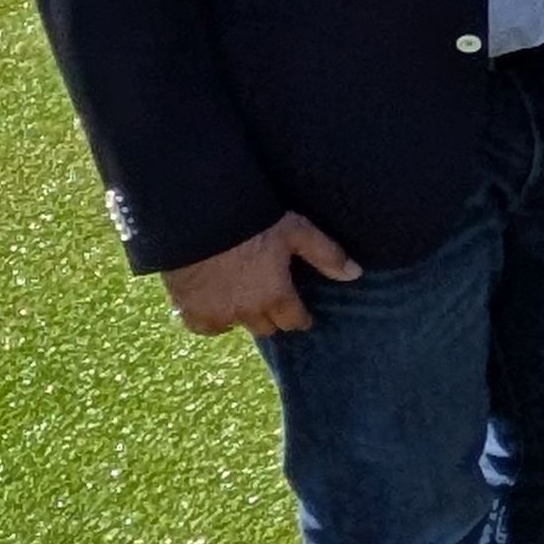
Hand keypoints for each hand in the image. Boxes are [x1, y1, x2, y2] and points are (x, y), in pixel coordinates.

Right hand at [163, 211, 356, 335]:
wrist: (200, 216)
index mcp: (275, 295)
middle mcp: (246, 311)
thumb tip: (355, 274)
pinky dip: (211, 321)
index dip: (300, 318)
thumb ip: (327, 255)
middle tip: (274, 305)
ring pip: (236, 327)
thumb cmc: (253, 221)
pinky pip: (203, 327)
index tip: (302, 316)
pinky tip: (215, 308)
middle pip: (266, 326)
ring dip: (242, 318)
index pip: (294, 321)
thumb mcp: (298, 231)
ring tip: (245, 303)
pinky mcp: (188, 307)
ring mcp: (216, 312)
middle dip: (273, 317)